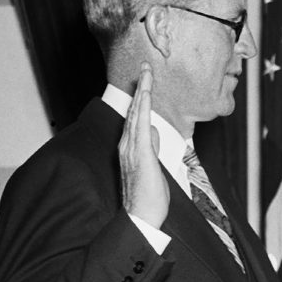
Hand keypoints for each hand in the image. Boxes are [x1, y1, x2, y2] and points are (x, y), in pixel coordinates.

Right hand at [118, 64, 167, 227]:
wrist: (141, 216)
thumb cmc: (148, 196)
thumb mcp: (153, 166)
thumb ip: (151, 147)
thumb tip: (154, 131)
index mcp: (130, 147)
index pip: (136, 117)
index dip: (141, 98)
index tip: (146, 80)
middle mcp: (127, 144)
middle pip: (135, 110)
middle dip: (141, 87)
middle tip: (146, 66)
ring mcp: (131, 148)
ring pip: (137, 113)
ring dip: (142, 91)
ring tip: (147, 72)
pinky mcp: (140, 153)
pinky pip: (141, 124)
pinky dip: (144, 107)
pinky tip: (147, 94)